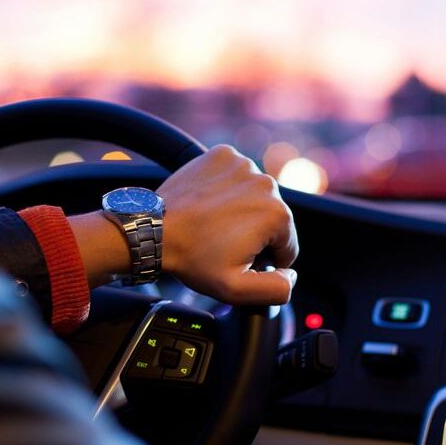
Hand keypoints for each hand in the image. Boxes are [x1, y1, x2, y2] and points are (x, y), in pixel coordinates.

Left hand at [157, 145, 298, 304]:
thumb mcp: (237, 289)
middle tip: (222, 243)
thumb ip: (276, 289)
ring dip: (242, 210)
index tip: (238, 259)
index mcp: (277, 214)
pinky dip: (227, 189)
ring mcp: (244, 165)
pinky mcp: (223, 155)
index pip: (287, 245)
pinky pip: (236, 176)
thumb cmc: (192, 258)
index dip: (265, 259)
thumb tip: (291, 275)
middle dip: (254, 233)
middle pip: (273, 218)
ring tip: (214, 224)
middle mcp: (266, 183)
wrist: (154, 229)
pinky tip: (210, 204)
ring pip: (255, 196)